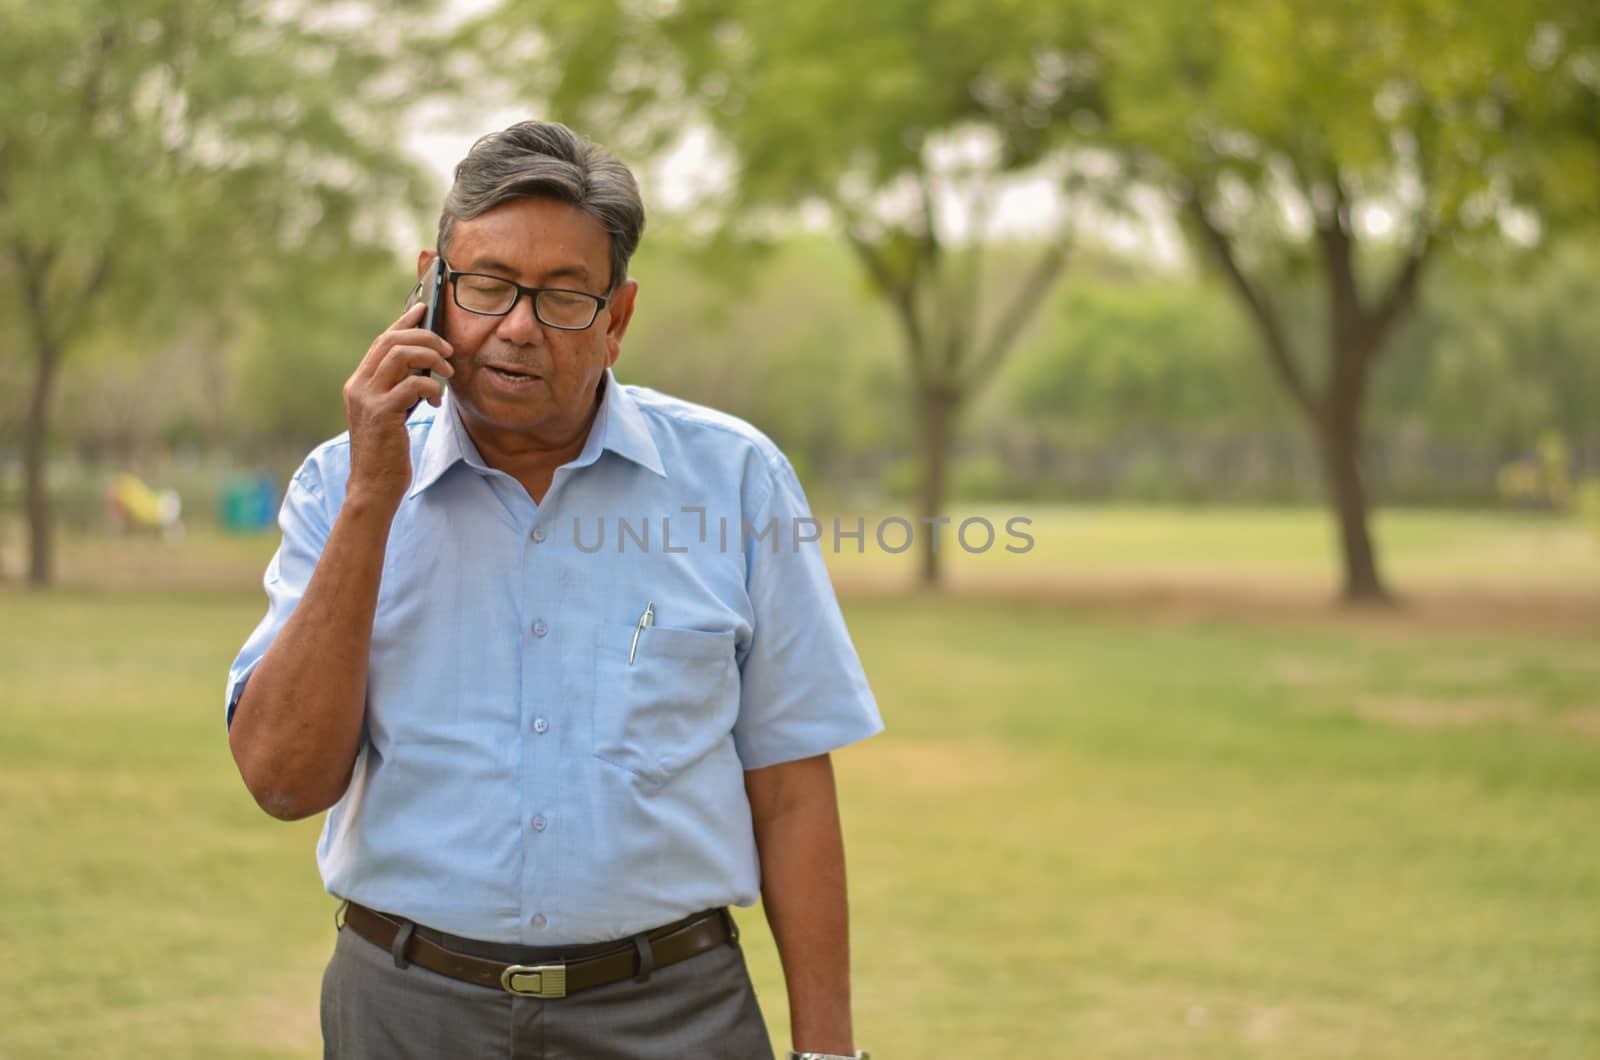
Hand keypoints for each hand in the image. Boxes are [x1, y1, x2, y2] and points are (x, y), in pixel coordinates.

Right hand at [342, 301, 453, 509]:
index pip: (382, 340)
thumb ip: (399, 388)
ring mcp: (367, 398)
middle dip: (425, 338)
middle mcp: (358, 386)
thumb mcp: (391, 413)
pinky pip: (414, 384)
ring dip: (432, 358)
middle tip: (449, 350)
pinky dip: (432, 388)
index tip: (425, 309)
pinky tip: (436, 403)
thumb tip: (427, 363)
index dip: (404, 322)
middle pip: (391, 341)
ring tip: (448, 374)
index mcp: (358, 383)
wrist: (373, 487)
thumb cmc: (388, 452)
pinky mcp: (382, 414)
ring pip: (401, 355)